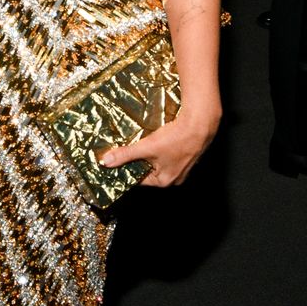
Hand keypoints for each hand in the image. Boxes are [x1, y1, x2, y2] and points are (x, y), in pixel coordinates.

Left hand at [99, 108, 219, 187]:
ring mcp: (180, 166)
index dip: (126, 168)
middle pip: (147, 169)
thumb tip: (106, 162)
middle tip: (126, 147)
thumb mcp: (147, 147)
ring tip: (141, 140)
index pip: (138, 178)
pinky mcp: (184, 154)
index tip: (115, 159)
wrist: (200, 124)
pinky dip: (158, 146)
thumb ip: (126, 154)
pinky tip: (154, 136)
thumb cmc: (177, 138)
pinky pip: (165, 153)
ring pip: (156, 160)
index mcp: (164, 181)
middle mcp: (173, 177)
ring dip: (148, 151)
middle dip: (137, 158)